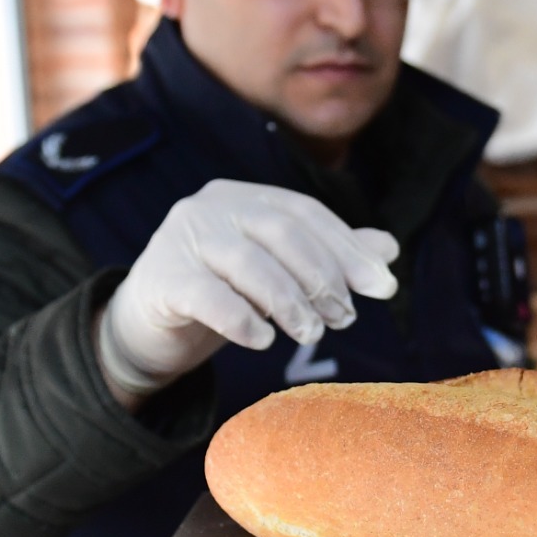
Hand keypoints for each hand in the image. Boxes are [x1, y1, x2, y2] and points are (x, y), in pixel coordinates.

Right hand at [96, 181, 398, 401]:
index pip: (305, 213)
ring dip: (290, 301)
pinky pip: (207, 296)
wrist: (147, 326)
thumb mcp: (277, 273)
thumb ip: (329, 257)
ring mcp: (180, 239)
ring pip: (247, 263)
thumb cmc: (222, 292)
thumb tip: (388, 250)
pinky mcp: (159, 280)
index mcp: (243, 196)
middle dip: (322, 275)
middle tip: (346, 318)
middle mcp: (210, 206)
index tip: (383, 287)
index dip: (348, 248)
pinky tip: (263, 340)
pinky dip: (241, 319)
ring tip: (313, 333)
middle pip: (280, 230)